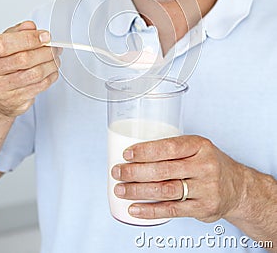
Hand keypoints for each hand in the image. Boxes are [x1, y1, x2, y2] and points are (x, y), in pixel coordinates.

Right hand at [0, 21, 60, 117]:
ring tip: (55, 59)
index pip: (4, 45)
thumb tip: (31, 27)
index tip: (45, 36)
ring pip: (34, 75)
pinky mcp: (13, 103)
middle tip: (55, 47)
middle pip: (23, 60)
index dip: (29, 39)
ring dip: (51, 65)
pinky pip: (38, 88)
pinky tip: (51, 72)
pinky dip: (50, 78)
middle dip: (46, 51)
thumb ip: (15, 33)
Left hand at [111, 135, 245, 222]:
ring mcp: (205, 188)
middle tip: (117, 172)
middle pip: (164, 169)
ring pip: (165, 190)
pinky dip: (150, 210)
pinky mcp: (203, 208)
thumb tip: (134, 154)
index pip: (169, 147)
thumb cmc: (208, 163)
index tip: (126, 154)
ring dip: (139, 191)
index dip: (146, 151)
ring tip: (121, 189)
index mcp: (199, 145)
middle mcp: (204, 165)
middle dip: (135, 172)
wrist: (237, 187)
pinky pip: (172, 210)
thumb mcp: (196, 148)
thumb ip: (172, 149)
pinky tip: (135, 209)